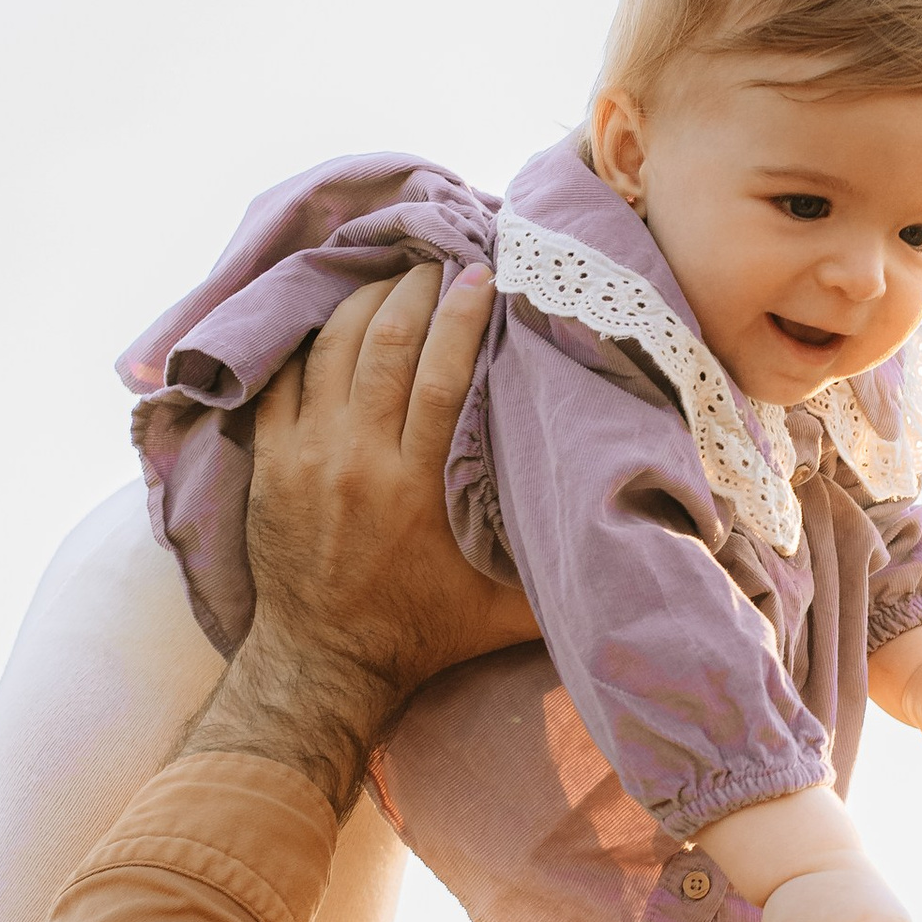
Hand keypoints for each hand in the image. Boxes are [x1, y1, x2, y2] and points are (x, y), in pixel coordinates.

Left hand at [186, 263, 537, 808]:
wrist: (326, 664)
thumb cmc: (426, 634)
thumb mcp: (507, 614)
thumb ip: (566, 577)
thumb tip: (650, 556)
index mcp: (422, 486)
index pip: (442, 375)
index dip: (463, 316)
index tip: (481, 276)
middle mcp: (362, 459)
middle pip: (387, 343)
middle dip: (413, 288)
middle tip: (436, 257)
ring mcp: (308, 456)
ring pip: (333, 348)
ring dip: (364, 300)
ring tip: (391, 272)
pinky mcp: (270, 461)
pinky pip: (282, 376)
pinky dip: (307, 337)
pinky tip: (332, 314)